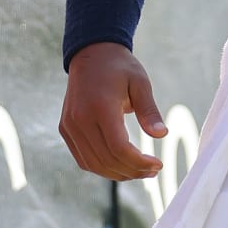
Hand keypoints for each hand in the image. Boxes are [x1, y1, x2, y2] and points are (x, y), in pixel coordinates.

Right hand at [61, 42, 165, 179]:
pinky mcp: (66, 129)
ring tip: (140, 172)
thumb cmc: (120, 67)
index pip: (119, 148)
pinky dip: (102, 167)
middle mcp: (81, 119)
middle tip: (153, 171)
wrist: (91, 54)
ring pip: (93, 164)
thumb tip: (161, 135)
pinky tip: (121, 166)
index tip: (158, 165)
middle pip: (107, 160)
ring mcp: (70, 126)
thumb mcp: (140, 83)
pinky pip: (83, 158)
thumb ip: (149, 110)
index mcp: (101, 107)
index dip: (139, 163)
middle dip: (132, 171)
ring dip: (118, 173)